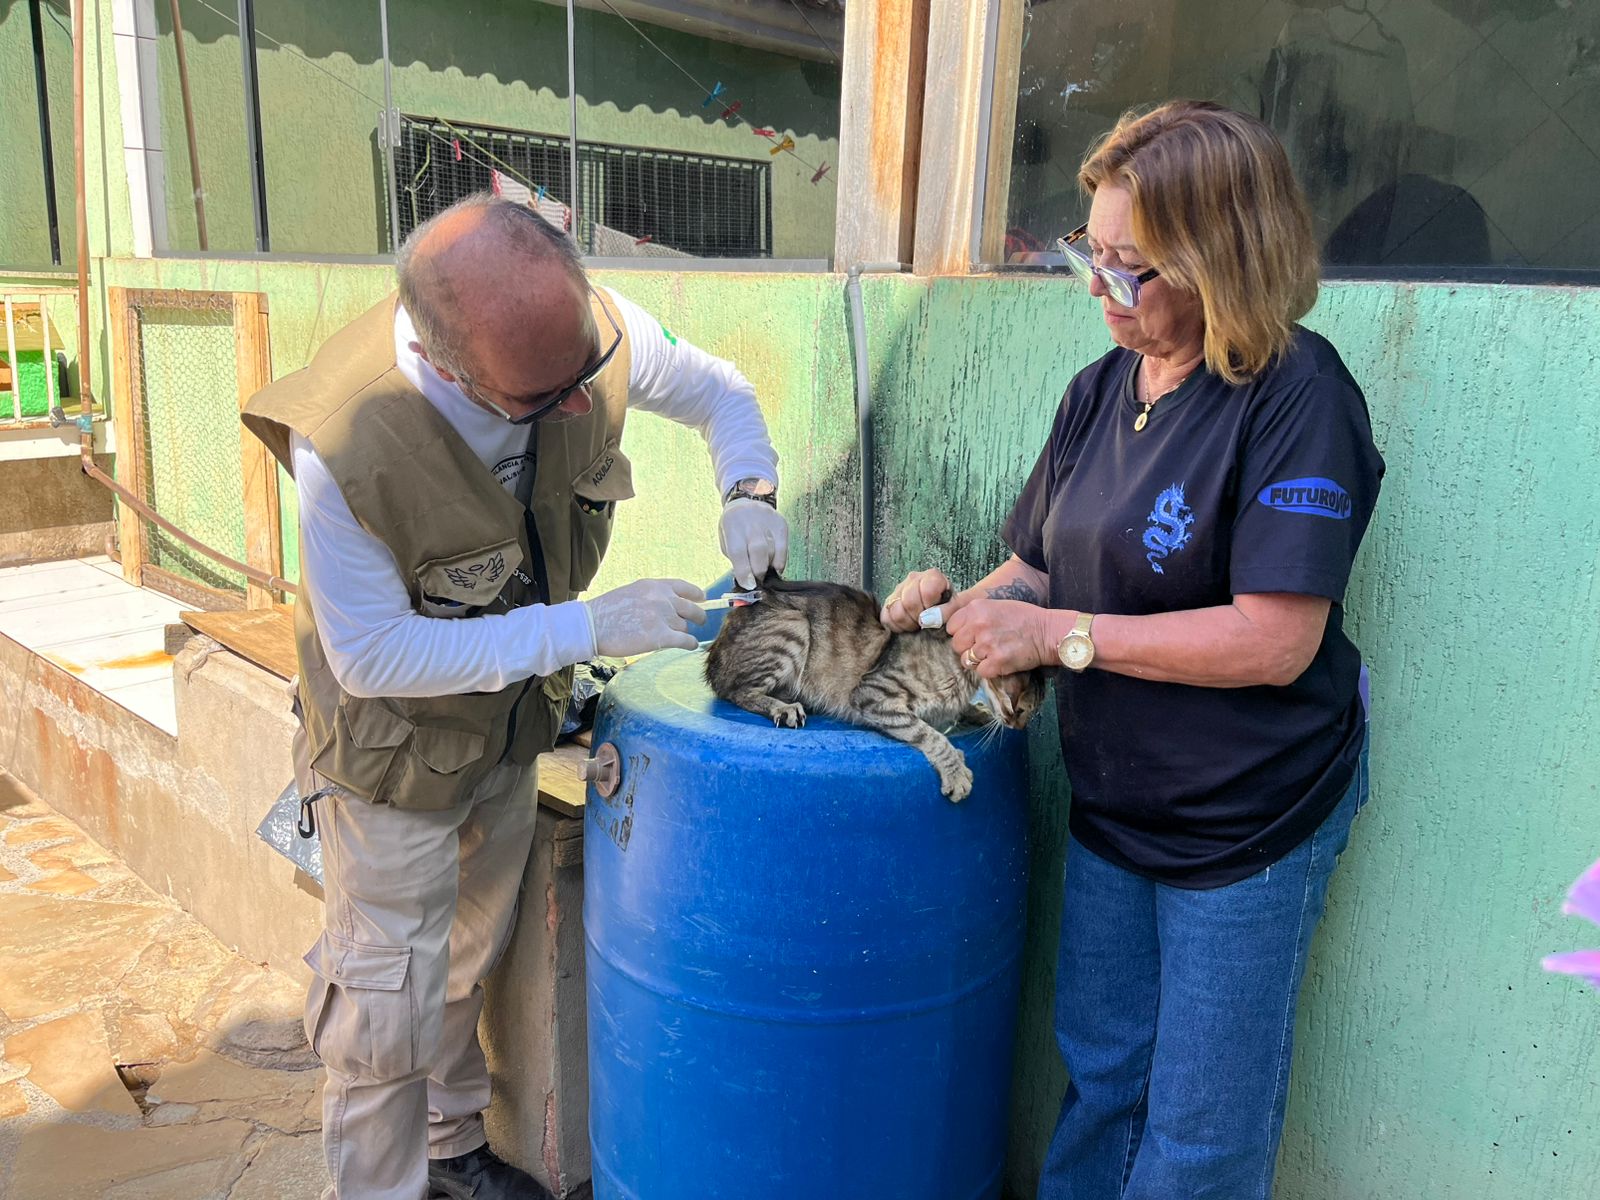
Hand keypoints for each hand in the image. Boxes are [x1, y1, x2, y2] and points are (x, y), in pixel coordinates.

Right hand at [584, 578, 707, 656]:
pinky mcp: (661, 636)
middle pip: (692, 608)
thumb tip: (670, 605)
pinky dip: (690, 644)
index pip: (684, 587)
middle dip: (698, 616)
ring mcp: (662, 617)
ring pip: (684, 627)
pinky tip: (690, 646)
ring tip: (671, 637)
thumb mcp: (631, 592)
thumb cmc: (605, 612)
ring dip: (681, 632)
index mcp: (654, 586)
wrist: (591, 626)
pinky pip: (686, 640)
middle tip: (700, 621)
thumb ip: (652, 596)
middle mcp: (662, 598)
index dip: (696, 594)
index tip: (701, 599)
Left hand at [719, 500, 788, 588]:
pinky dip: (780, 561)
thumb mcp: (727, 542)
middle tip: (758, 579)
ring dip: (768, 566)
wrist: (745, 503)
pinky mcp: (781, 524)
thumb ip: (736, 560)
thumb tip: (748, 581)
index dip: (744, 572)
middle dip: (759, 570)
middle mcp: (750, 522)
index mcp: (732, 526)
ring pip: (773, 550)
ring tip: (764, 568)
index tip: (749, 585)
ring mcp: (768, 521)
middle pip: (759, 550)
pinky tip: (774, 565)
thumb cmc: (734, 528)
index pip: (738, 552)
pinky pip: (784, 548)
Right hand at [880, 568, 970, 631]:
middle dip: (918, 617)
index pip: (927, 591)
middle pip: (909, 601)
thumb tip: (926, 619)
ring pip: (896, 611)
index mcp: (932, 576)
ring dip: (908, 623)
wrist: (941, 612)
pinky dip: (897, 627)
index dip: (930, 606)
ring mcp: (898, 589)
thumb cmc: (948, 609)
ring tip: (917, 624)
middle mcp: (913, 578)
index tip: (935, 612)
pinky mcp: (888, 602)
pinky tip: (907, 625)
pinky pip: (886, 618)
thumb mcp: (956, 609)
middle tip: (926, 622)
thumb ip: (947, 612)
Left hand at [946, 599, 1051, 676]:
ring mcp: (986, 644)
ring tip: (994, 653)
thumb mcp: (995, 606)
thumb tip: (955, 628)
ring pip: (966, 660)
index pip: (951, 626)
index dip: (961, 633)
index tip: (972, 635)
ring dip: (978, 660)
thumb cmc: (1023, 618)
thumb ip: (974, 615)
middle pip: (956, 645)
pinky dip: (989, 670)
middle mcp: (978, 625)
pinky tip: (1000, 661)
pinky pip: (980, 671)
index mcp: (976, 609)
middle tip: (984, 646)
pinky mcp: (996, 662)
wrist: (1046, 632)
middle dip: (967, 648)